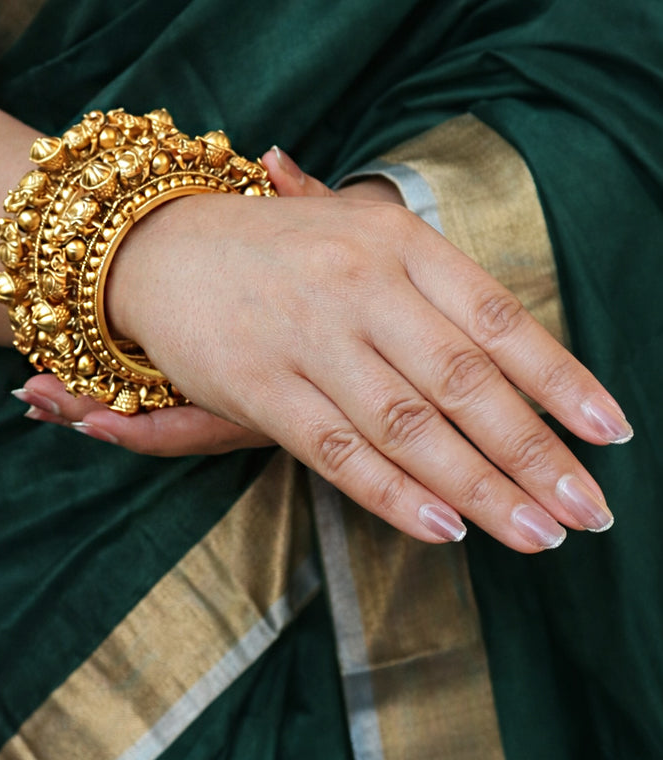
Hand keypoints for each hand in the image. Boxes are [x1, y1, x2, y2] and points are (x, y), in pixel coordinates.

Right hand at [17, 149, 631, 552]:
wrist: (162, 243)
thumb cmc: (280, 248)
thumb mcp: (360, 238)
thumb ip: (433, 293)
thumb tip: (524, 365)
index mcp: (394, 240)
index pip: (495, 317)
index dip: (558, 379)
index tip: (608, 432)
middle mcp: (357, 282)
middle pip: (463, 379)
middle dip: (532, 451)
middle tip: (589, 508)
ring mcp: (306, 333)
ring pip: (408, 423)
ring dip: (480, 487)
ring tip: (538, 533)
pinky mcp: (257, 382)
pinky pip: (336, 448)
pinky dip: (392, 493)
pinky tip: (442, 527)